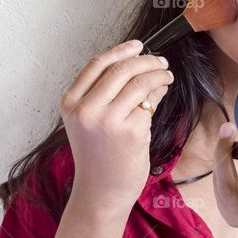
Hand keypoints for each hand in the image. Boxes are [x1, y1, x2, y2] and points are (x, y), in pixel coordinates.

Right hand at [59, 39, 174, 214]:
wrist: (101, 191)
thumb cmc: (98, 156)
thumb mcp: (88, 122)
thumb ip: (104, 93)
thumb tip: (137, 63)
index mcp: (71, 103)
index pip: (98, 64)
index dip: (122, 51)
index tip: (139, 45)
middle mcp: (86, 110)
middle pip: (122, 69)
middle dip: (147, 61)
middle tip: (161, 62)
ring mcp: (108, 120)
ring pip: (139, 83)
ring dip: (158, 75)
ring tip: (166, 76)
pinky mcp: (131, 131)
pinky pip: (150, 102)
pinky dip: (159, 94)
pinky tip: (162, 94)